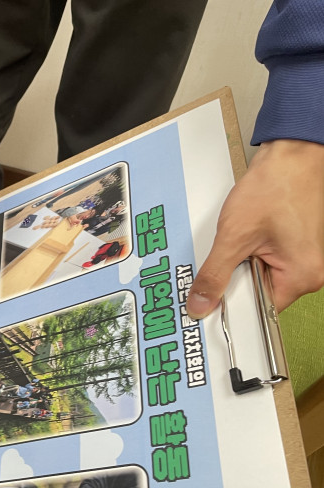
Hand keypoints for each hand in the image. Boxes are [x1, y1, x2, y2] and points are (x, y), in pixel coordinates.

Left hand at [187, 139, 323, 318]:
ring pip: (256, 278)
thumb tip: (200, 304)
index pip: (258, 312)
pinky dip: (244, 255)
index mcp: (301, 277)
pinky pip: (260, 263)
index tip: (205, 307)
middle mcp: (305, 272)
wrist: (290, 155)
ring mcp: (299, 259)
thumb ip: (215, 275)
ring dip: (237, 266)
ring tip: (233, 244)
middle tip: (215, 266)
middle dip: (232, 283)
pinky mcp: (289, 248)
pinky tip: (240, 240)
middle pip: (257, 296)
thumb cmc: (274, 187)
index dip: (229, 308)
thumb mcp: (234, 237)